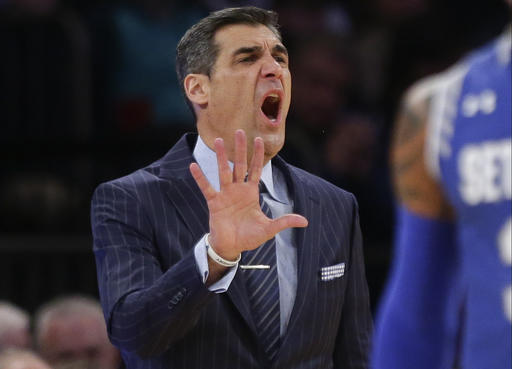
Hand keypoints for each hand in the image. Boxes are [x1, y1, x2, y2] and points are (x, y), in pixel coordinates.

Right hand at [189, 129, 307, 261]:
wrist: (231, 247)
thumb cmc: (249, 236)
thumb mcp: (269, 229)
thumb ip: (285, 222)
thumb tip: (305, 221)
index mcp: (251, 193)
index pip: (255, 170)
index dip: (258, 155)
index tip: (259, 139)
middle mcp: (238, 190)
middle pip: (240, 165)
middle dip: (241, 148)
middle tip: (240, 130)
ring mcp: (225, 195)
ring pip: (224, 171)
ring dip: (222, 157)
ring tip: (220, 141)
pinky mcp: (214, 203)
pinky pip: (207, 187)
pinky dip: (200, 178)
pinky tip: (193, 165)